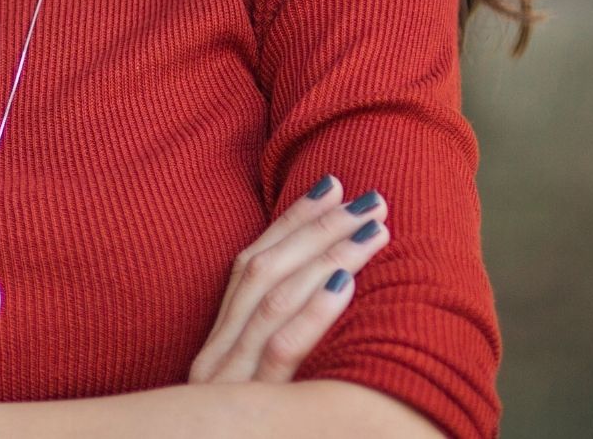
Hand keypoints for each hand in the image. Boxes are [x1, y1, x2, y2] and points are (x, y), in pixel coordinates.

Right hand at [188, 176, 388, 383]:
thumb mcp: (260, 393)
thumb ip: (278, 352)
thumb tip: (333, 295)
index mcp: (218, 348)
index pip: (250, 267)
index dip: (291, 222)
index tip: (333, 187)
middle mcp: (217, 356)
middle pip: (262, 272)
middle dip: (318, 230)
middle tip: (371, 201)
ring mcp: (229, 380)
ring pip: (276, 301)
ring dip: (328, 257)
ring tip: (375, 230)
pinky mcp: (252, 405)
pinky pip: (283, 349)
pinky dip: (314, 311)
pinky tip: (346, 282)